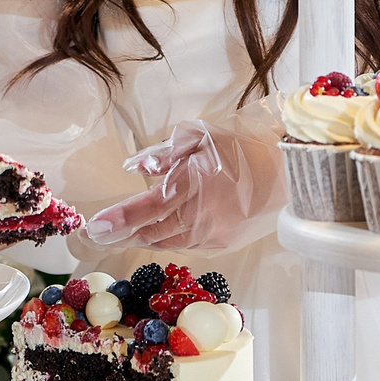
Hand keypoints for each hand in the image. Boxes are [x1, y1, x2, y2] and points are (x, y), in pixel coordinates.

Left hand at [82, 121, 283, 253]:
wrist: (286, 172)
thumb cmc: (240, 147)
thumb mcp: (201, 137)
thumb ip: (165, 154)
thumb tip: (134, 168)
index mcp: (197, 182)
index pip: (151, 207)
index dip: (121, 219)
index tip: (94, 227)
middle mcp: (204, 214)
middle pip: (153, 231)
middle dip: (121, 235)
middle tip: (93, 237)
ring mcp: (214, 232)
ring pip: (167, 241)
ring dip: (140, 239)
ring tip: (116, 236)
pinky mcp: (221, 242)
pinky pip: (184, 244)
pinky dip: (164, 239)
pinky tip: (152, 233)